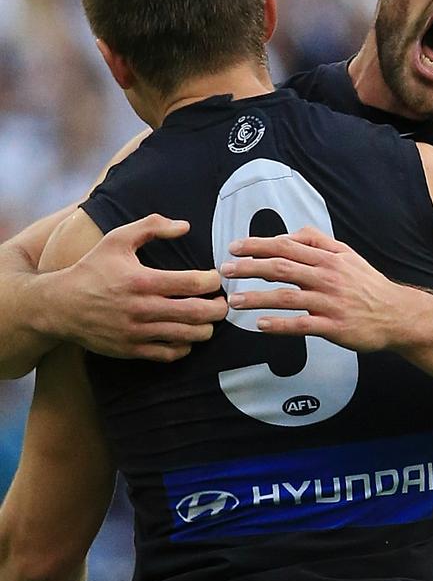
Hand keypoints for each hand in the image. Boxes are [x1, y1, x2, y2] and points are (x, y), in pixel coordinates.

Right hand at [47, 215, 227, 361]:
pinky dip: (185, 347)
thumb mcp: (117, 239)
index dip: (212, 281)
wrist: (61, 305)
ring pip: (187, 336)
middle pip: (196, 313)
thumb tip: (185, 226)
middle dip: (218, 308)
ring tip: (209, 319)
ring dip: (206, 328)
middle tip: (223, 302)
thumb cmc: (92, 269)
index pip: (192, 283)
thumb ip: (152, 226)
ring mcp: (138, 332)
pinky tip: (188, 336)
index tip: (215, 278)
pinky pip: (169, 354)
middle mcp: (142, 309)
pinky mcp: (132, 350)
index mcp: (142, 280)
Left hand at [220, 226, 403, 352]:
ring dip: (257, 298)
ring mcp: (329, 303)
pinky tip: (260, 325)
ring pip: (286, 297)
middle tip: (225, 270)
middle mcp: (326, 277)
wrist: (397, 314)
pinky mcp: (333, 327)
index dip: (257, 246)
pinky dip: (280, 324)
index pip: (285, 247)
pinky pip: (301, 325)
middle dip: (249, 268)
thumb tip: (291, 233)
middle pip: (280, 268)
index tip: (234, 248)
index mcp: (327, 258)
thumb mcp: (347, 255)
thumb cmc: (367, 285)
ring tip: (234, 301)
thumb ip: (319, 241)